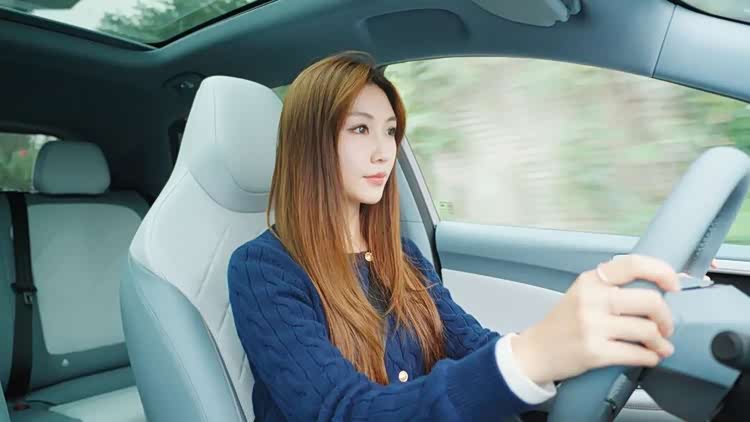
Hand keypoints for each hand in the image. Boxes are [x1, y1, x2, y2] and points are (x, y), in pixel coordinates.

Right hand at [511, 255, 679, 384]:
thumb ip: (613, 287)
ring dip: (661, 342)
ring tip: (659, 346)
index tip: (674, 284)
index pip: (633, 264)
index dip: (661, 271)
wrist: (537, 350)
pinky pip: (637, 354)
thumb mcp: (583, 294)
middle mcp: (591, 299)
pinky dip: (651, 358)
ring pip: (647, 330)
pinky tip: (649, 357)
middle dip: (666, 317)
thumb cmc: (565, 323)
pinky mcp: (594, 351)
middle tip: (666, 327)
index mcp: (590, 280)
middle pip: (649, 301)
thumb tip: (659, 290)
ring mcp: (592, 325)